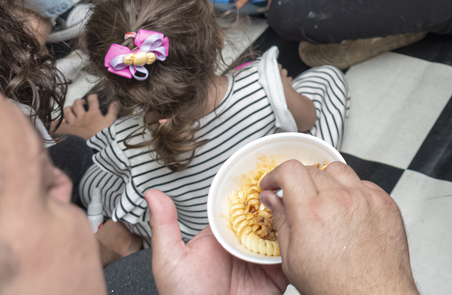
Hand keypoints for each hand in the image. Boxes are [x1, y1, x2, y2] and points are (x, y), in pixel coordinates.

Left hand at [54, 94, 117, 139]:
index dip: (92, 96)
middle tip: (82, 102)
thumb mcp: (111, 122)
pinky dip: (63, 119)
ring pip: (67, 111)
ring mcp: (75, 122)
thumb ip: (113, 111)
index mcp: (93, 113)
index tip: (93, 96)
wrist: (92, 145)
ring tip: (72, 108)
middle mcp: (82, 116)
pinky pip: (63, 122)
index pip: (92, 100)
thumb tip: (115, 102)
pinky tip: (65, 120)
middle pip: (77, 104)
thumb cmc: (102, 134)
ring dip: (69, 108)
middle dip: (79, 101)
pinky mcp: (69, 129)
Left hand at [147, 190, 287, 294]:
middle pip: (265, 217)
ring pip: (281, 232)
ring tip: (296, 205)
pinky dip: (297, 242)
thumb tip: (152, 194)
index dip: (252, 192)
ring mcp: (260, 259)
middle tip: (285, 188)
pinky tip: (299, 230)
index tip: (263, 176)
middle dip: (276, 202)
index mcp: (220, 237)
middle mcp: (242, 245)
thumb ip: (165, 226)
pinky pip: (291, 254)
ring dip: (289, 219)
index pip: (240, 208)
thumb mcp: (170, 259)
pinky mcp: (276, 274)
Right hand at [258, 160, 419, 294]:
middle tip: (297, 198)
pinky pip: (364, 183)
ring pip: (340, 170)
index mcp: (313, 212)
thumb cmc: (337, 286)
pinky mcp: (385, 202)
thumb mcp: (293, 259)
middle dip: (299, 181)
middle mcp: (341, 199)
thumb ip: (281, 221)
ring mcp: (366, 198)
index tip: (274, 183)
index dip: (276, 175)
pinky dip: (352, 191)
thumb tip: (272, 199)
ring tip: (324, 203)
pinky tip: (347, 211)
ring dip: (326, 181)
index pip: (290, 170)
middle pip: (313, 169)